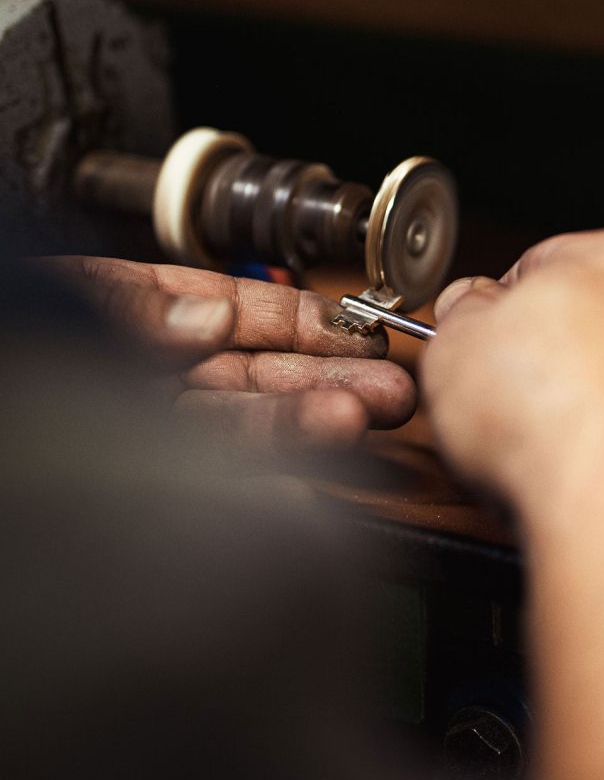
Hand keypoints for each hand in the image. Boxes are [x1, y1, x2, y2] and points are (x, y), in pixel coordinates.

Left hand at [40, 255, 415, 449]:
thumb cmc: (17, 339)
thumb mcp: (60, 300)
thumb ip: (129, 306)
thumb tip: (206, 312)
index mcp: (138, 316)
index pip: (235, 312)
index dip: (302, 321)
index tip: (359, 328)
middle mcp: (154, 376)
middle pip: (254, 373)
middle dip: (326, 376)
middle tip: (389, 386)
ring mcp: (152, 432)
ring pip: (242, 426)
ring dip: (307, 421)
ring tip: (363, 416)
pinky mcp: (144, 479)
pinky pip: (211, 474)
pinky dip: (261, 469)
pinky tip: (305, 467)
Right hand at [422, 228, 603, 511]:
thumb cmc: (544, 415)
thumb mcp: (454, 341)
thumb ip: (460, 311)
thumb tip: (468, 308)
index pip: (542, 265)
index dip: (499, 312)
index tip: (483, 346)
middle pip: (592, 318)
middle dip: (550, 354)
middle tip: (509, 396)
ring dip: (589, 399)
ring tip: (548, 438)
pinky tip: (588, 463)